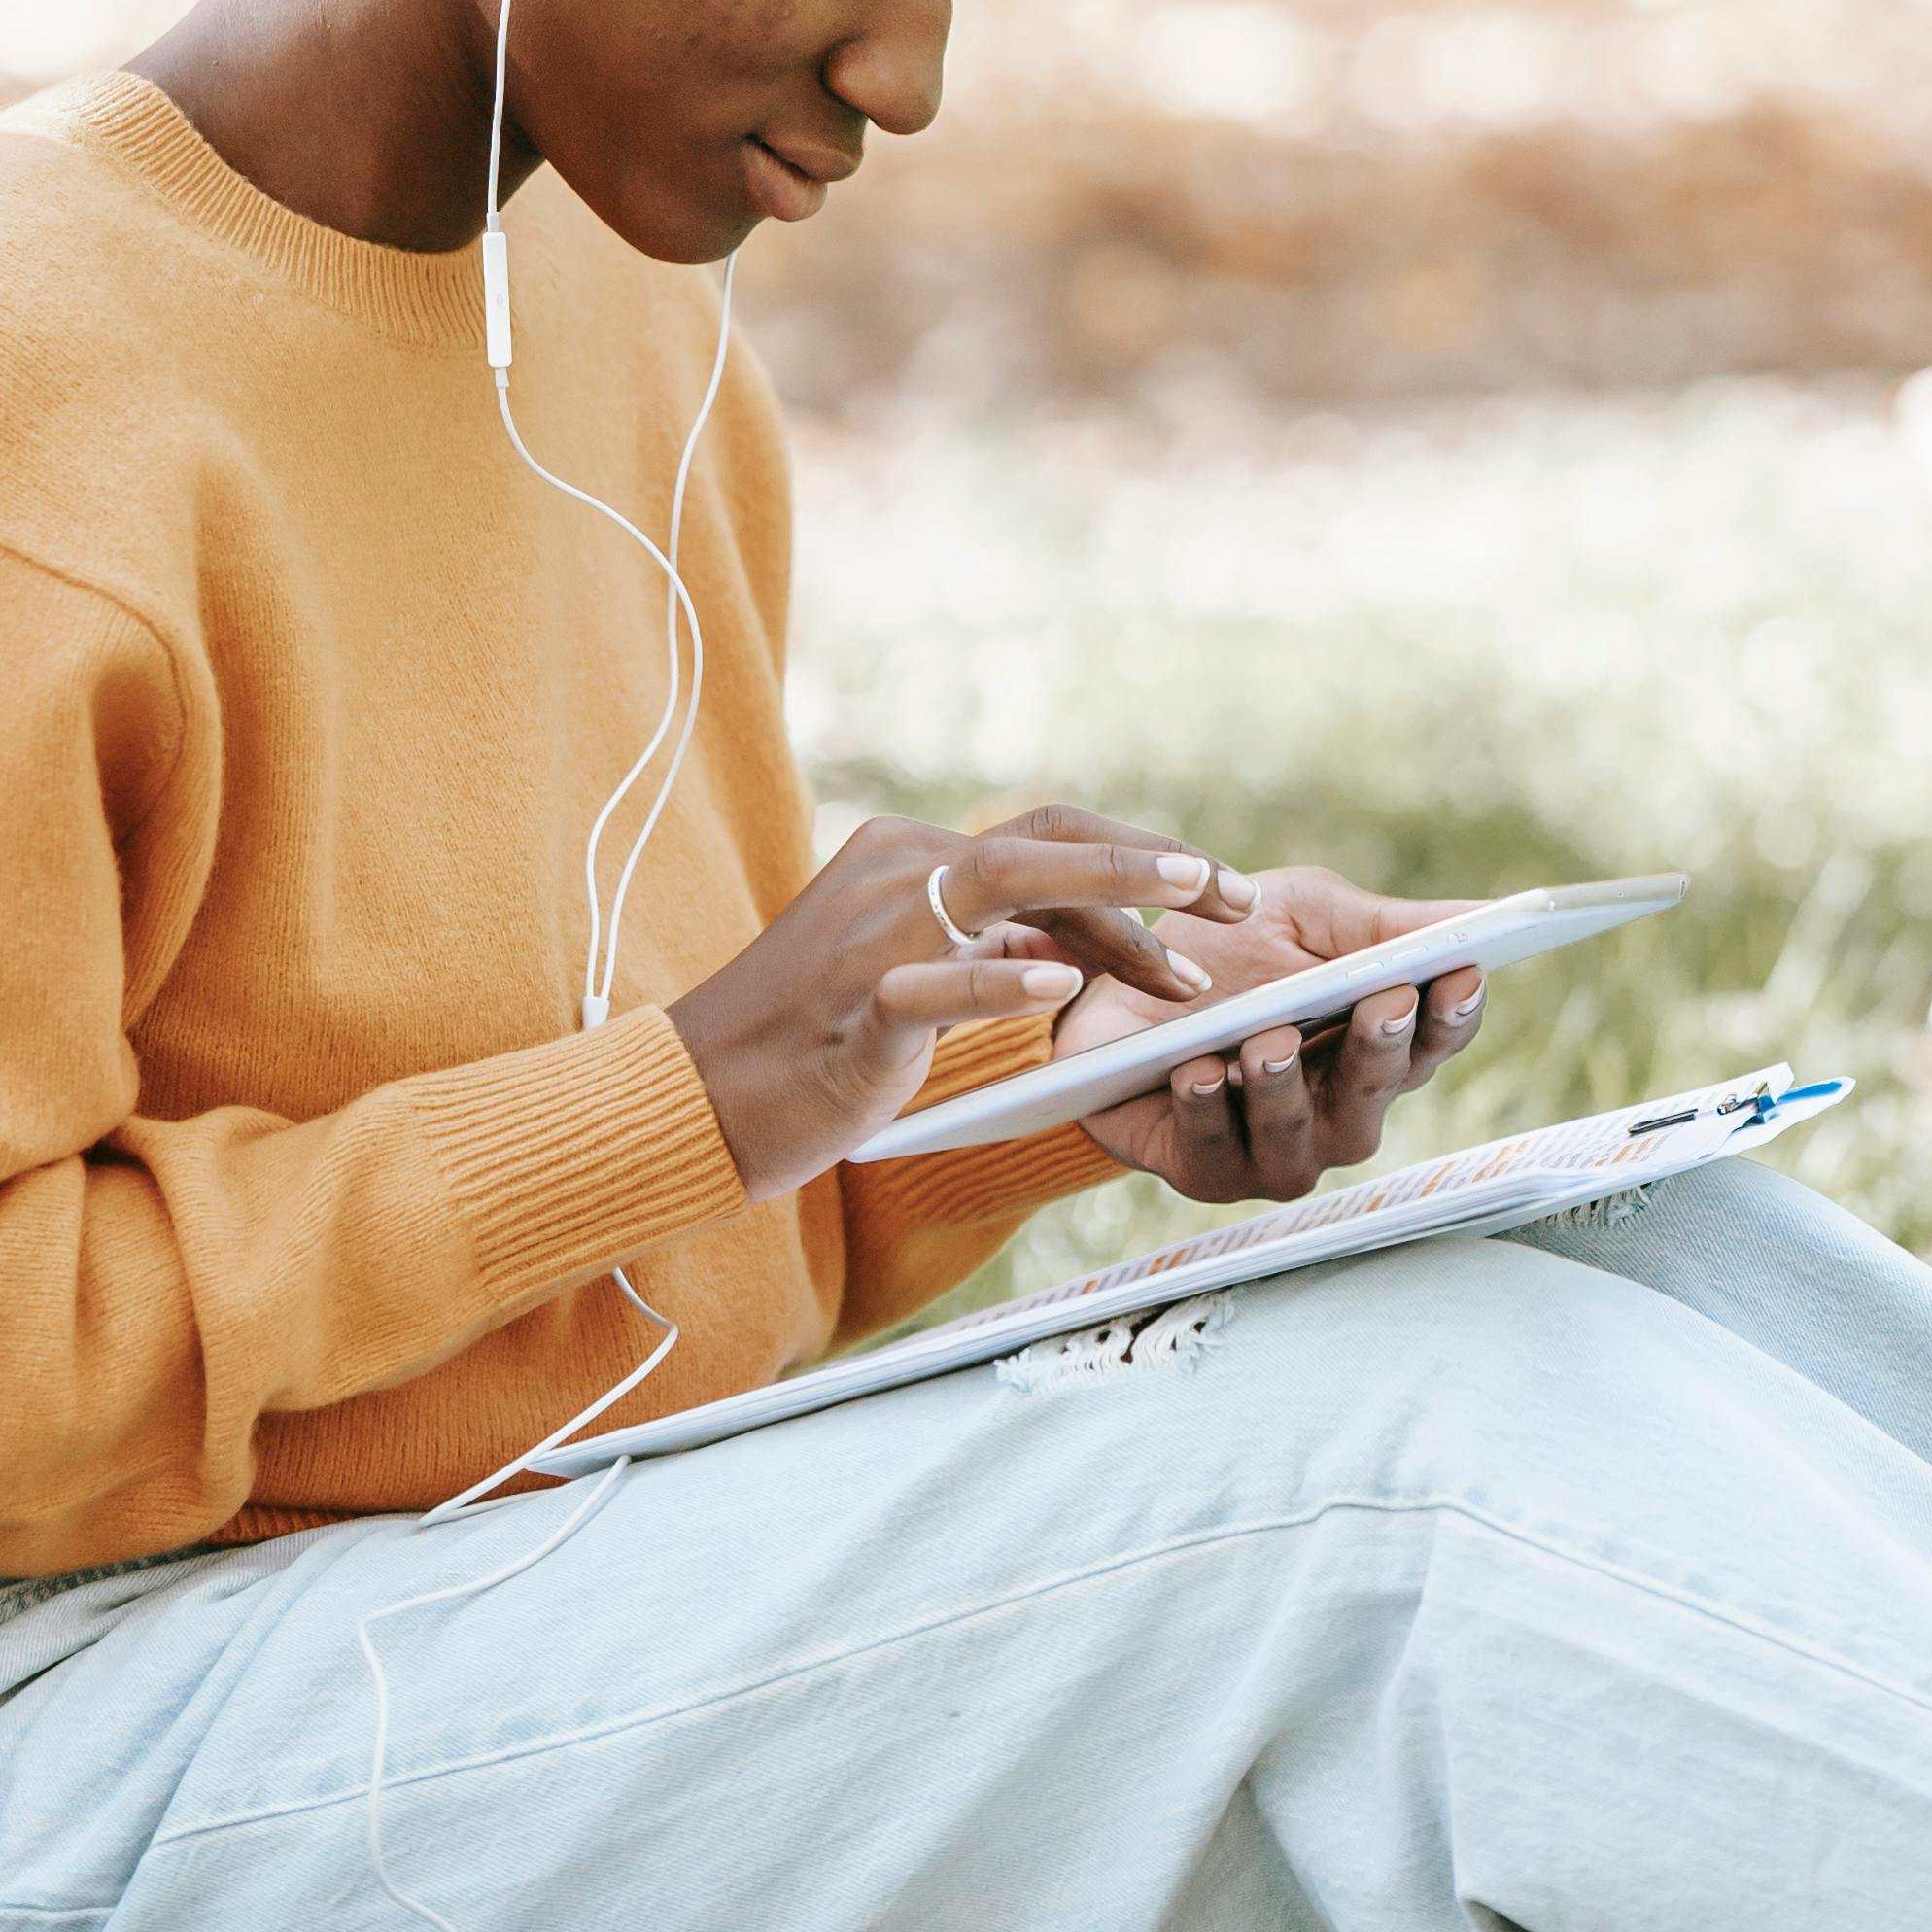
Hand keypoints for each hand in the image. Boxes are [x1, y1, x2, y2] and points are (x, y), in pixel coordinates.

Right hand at [669, 805, 1256, 1203]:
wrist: (696, 1094)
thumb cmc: (812, 1041)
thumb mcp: (912, 971)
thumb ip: (987, 941)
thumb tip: (1079, 940)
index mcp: (911, 856)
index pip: (1048, 836)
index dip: (1140, 860)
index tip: (1219, 893)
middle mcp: (896, 870)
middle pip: (1044, 839)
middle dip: (1149, 864)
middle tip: (1235, 898)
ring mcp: (871, 932)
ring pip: (1003, 882)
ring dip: (1106, 900)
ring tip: (1184, 925)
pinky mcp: (853, 1005)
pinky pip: (936, 981)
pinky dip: (1002, 979)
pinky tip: (1063, 988)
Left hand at [1047, 865, 1485, 1208]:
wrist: (1110, 983)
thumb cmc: (1219, 951)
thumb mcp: (1300, 915)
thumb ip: (1378, 926)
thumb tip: (1472, 920)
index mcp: (1371, 1041)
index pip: (1434, 1038)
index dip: (1453, 1012)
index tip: (1460, 973)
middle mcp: (1336, 1108)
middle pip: (1378, 1094)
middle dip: (1381, 1049)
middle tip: (1380, 1002)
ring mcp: (1274, 1148)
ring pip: (1301, 1138)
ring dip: (1286, 1087)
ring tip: (1268, 1041)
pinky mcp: (1204, 1170)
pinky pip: (1215, 1155)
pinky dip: (1207, 1113)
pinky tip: (1196, 1073)